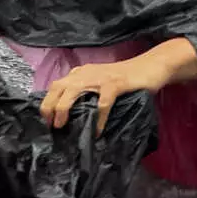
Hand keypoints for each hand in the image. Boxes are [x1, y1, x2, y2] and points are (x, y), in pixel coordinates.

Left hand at [40, 39, 196, 135]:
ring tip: (62, 126)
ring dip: (64, 109)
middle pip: (58, 87)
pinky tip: (97, 131)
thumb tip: (71, 115)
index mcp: (80, 73)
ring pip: (73, 91)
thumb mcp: (100, 81)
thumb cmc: (126, 78)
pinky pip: (102, 103)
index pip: (56, 85)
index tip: (46, 121)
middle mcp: (86, 73)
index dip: (47, 103)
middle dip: (49, 107)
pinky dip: (98, 118)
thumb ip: (86, 91)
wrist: (151, 66)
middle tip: (50, 126)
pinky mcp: (115, 84)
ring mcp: (100, 78)